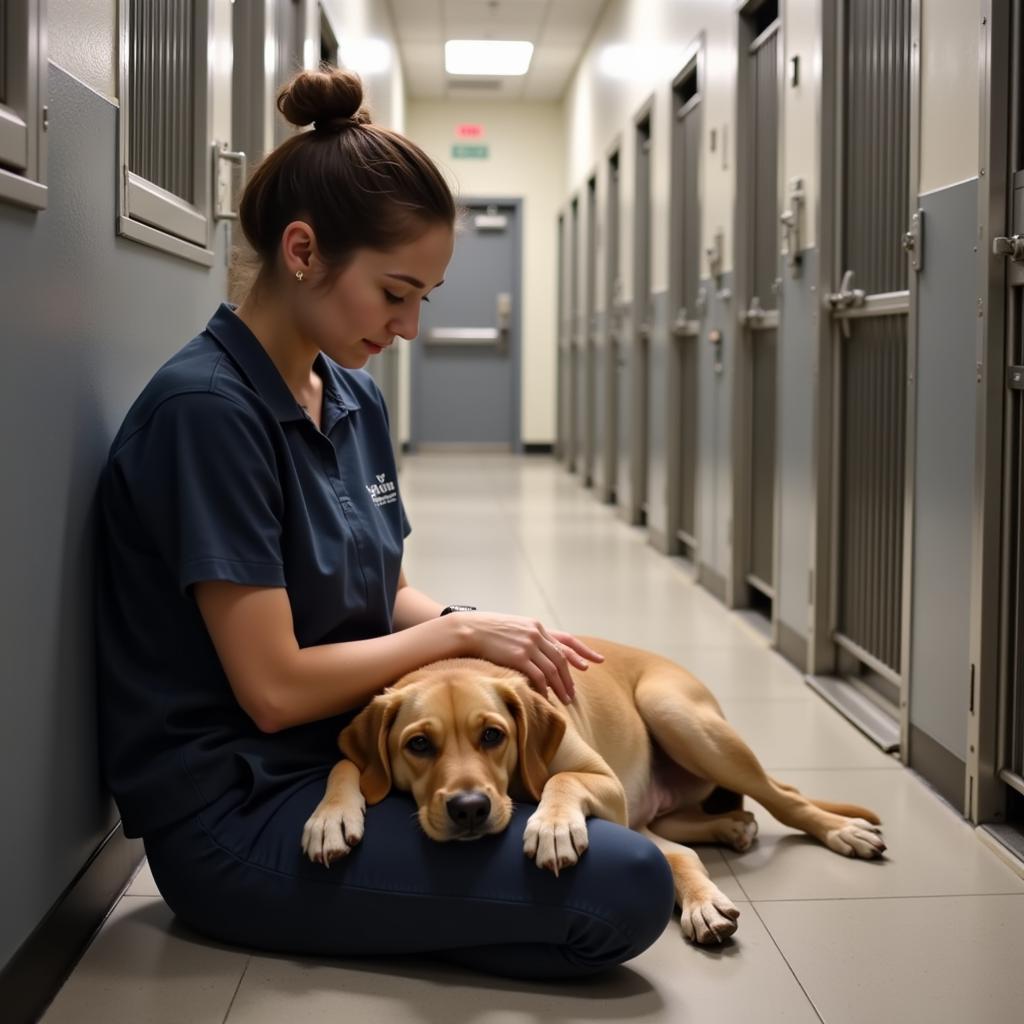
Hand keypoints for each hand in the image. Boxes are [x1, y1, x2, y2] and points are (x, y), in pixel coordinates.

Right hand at [450, 613, 603, 703]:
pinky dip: (544, 688)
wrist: (468, 629)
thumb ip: (528, 638)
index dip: (582, 652)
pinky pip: (538, 676)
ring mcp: (529, 644)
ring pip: (553, 670)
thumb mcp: (512, 629)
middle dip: (569, 678)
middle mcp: (536, 634)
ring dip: (560, 686)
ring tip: (564, 700)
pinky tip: (546, 697)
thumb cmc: (486, 632)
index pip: (566, 640)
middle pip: (561, 659)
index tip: (597, 660)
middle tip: (572, 694)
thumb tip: (538, 653)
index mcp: (536, 626)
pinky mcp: (519, 656)